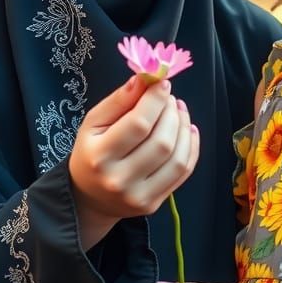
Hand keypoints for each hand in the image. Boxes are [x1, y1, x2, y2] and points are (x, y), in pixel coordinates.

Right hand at [69, 77, 199, 241]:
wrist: (89, 197)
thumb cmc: (91, 152)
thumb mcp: (93, 123)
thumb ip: (118, 100)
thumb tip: (143, 79)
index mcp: (99, 156)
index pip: (138, 124)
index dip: (156, 100)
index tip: (163, 83)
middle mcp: (118, 180)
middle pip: (161, 141)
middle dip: (171, 113)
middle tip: (170, 98)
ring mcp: (139, 196)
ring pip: (176, 158)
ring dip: (184, 128)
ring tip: (180, 111)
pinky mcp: (154, 204)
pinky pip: (183, 172)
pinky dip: (191, 147)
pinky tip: (188, 130)